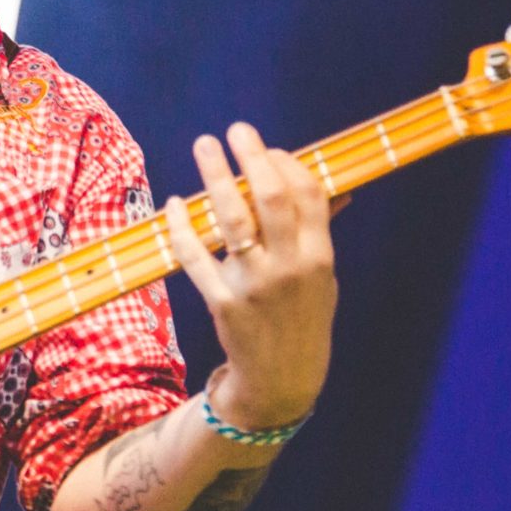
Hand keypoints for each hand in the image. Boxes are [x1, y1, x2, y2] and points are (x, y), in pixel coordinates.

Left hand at [163, 123, 336, 429]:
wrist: (282, 380)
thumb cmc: (303, 319)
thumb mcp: (323, 278)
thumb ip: (320, 234)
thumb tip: (334, 188)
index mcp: (319, 257)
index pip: (307, 195)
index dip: (287, 164)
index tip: (269, 149)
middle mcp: (288, 267)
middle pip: (269, 198)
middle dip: (252, 157)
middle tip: (236, 130)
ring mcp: (253, 284)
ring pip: (230, 220)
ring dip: (215, 177)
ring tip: (204, 145)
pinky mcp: (221, 302)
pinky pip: (195, 256)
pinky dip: (182, 227)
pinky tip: (175, 203)